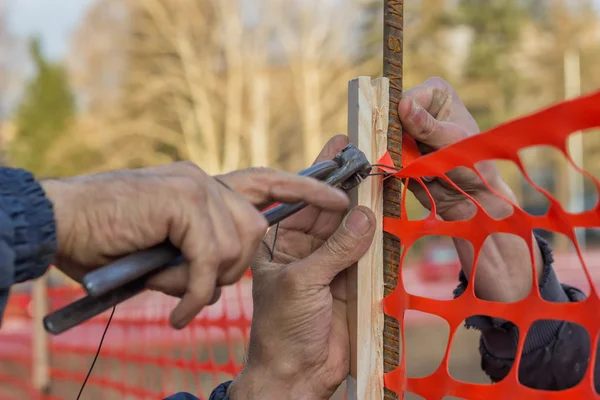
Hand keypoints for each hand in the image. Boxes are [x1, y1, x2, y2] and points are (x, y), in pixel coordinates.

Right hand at [41, 162, 349, 327]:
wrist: (58, 221)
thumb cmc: (105, 238)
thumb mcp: (165, 245)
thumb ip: (199, 248)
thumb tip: (219, 270)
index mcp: (203, 186)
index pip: (266, 182)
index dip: (305, 190)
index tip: (342, 197)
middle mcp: (204, 181)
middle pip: (252, 229)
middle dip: (231, 266)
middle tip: (192, 283)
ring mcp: (195, 188)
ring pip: (234, 246)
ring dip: (205, 279)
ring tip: (174, 289)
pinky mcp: (182, 203)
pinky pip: (208, 259)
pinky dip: (195, 292)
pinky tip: (181, 311)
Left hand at [228, 135, 375, 399]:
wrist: (298, 373)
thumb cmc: (284, 328)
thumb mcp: (305, 282)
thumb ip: (337, 249)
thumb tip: (366, 214)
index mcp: (278, 240)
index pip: (302, 198)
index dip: (323, 172)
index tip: (343, 145)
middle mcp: (303, 246)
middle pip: (330, 207)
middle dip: (350, 183)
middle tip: (372, 155)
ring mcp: (329, 261)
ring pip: (351, 226)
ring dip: (367, 204)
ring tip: (384, 175)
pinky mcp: (350, 278)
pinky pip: (367, 249)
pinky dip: (378, 232)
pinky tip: (389, 211)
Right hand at [398, 77, 508, 219]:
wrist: (470, 197)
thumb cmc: (473, 163)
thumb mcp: (451, 142)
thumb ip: (426, 126)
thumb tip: (403, 105)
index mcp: (436, 94)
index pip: (405, 98)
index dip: (402, 116)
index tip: (411, 135)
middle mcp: (419, 108)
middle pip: (390, 117)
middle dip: (395, 137)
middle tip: (413, 154)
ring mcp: (406, 132)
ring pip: (384, 138)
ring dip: (395, 154)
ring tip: (417, 166)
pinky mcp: (398, 151)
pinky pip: (383, 156)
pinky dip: (391, 166)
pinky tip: (409, 173)